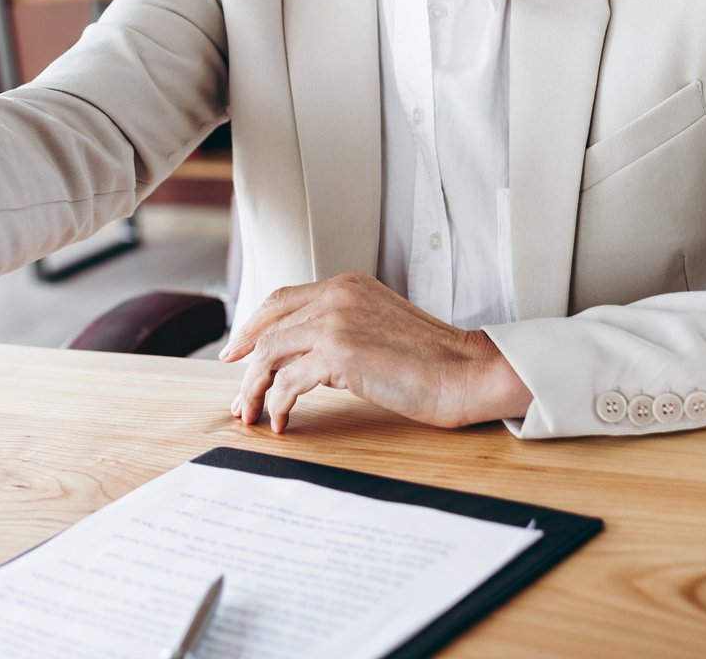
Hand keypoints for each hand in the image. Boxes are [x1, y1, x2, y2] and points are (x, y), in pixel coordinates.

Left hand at [219, 272, 531, 432]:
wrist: (468, 371)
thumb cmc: (434, 359)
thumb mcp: (380, 325)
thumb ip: (344, 326)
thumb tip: (305, 356)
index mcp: (347, 284)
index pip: (281, 300)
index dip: (253, 326)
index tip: (238, 352)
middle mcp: (336, 295)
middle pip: (268, 326)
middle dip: (245, 363)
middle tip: (238, 394)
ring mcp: (335, 322)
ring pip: (270, 354)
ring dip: (255, 389)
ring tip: (253, 414)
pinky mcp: (338, 354)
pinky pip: (287, 381)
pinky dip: (277, 403)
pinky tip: (282, 420)